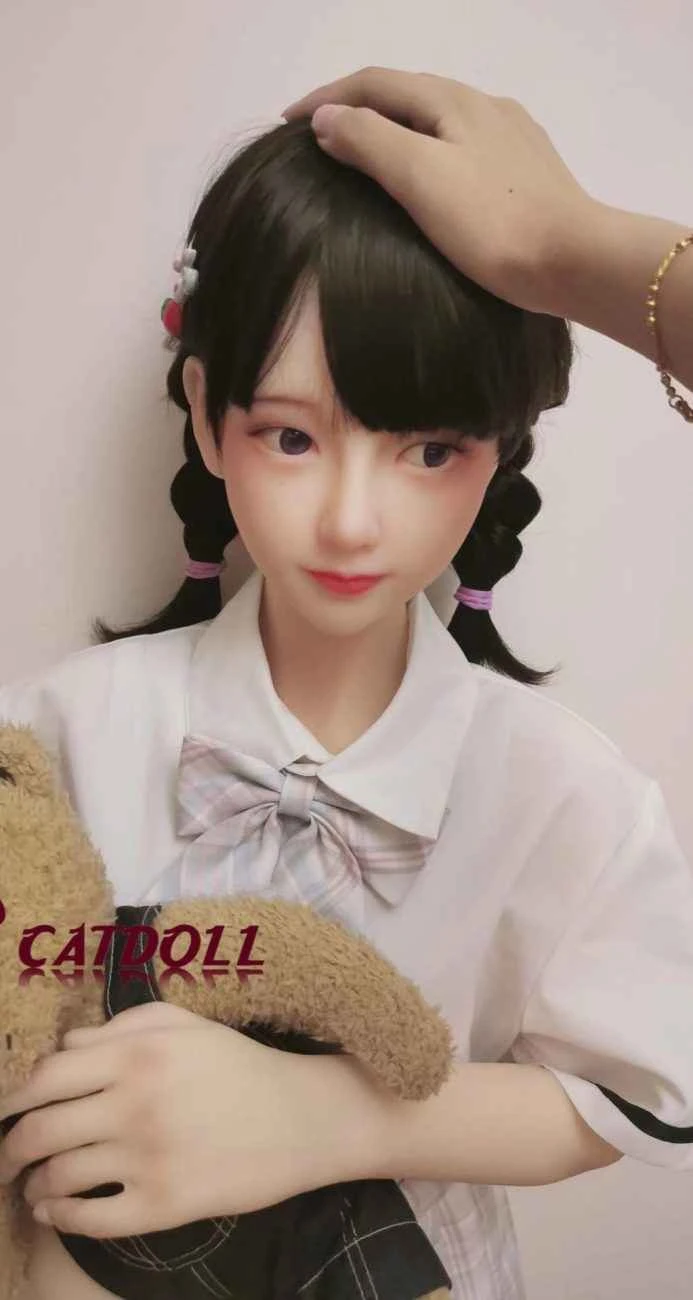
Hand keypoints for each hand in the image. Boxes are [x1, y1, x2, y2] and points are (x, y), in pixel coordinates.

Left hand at [0, 1002, 370, 1237]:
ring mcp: (147, 1158)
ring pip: (58, 1176)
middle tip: (6, 1156)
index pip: (44, 1077)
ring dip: (33, 1184)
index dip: (11, 1097)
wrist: (303, 1118)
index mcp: (137, 1052)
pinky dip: (61, 1217)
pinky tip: (56, 1210)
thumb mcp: (185, 1026)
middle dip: (10, 1147)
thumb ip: (120, 1026)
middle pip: (39, 1130)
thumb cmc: (240, 1065)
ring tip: (32, 1184)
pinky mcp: (164, 1206)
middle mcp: (134, 1102)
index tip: (3, 1108)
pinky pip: (90, 1219)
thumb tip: (64, 1048)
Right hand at [282, 65, 598, 315]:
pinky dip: (426, 154)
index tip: (286, 123)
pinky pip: (461, 148)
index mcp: (452, 101)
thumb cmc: (493, 223)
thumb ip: (370, 141)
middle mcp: (483, 106)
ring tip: (364, 158)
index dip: (326, 98)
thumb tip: (328, 118)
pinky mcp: (527, 174)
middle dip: (358, 109)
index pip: (375, 83)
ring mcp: (510, 139)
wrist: (576, 263)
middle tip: (320, 138)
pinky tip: (427, 182)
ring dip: (393, 130)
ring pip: (437, 121)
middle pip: (407, 95)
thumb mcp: (420, 177)